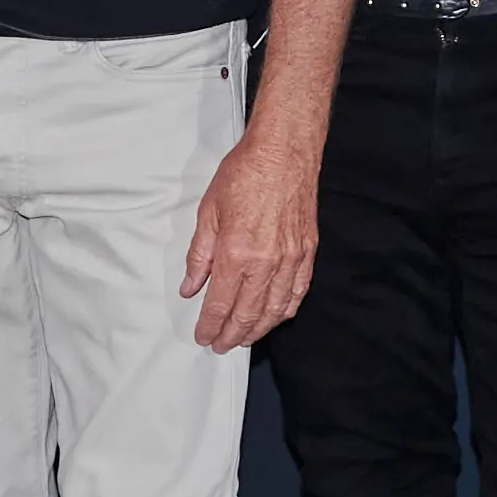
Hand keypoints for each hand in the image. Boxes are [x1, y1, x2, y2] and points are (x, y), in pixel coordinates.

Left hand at [180, 131, 318, 351]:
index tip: (204, 336)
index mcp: (236, 253)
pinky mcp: (307, 252)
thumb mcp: (208, 213)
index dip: (210, 325)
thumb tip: (190, 287)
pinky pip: (297, 292)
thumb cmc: (245, 174)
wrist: (283, 152)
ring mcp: (290, 259)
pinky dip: (285, 310)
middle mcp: (265, 262)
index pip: (220, 304)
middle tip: (220, 345)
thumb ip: (199, 256)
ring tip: (244, 338)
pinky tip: (276, 317)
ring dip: (258, 329)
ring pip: (274, 309)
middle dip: (231, 334)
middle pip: (247, 313)